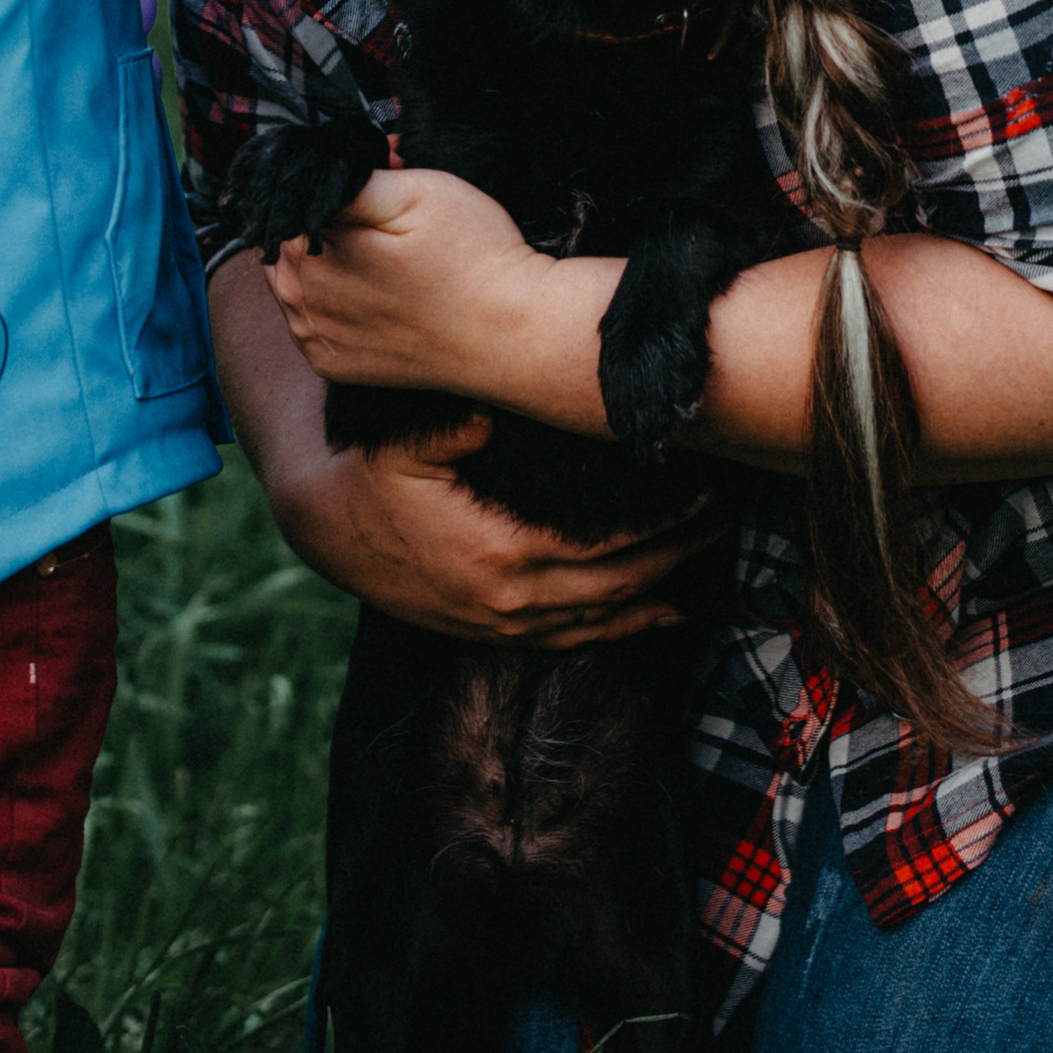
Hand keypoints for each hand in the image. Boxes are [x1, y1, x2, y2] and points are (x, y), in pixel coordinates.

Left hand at [263, 166, 561, 395]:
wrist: (512, 337)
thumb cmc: (474, 258)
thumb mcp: (417, 191)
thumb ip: (349, 179)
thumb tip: (313, 168)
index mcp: (311, 247)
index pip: (294, 194)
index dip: (340, 183)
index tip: (383, 185)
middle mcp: (299, 295)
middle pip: (290, 237)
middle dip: (331, 221)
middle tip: (394, 224)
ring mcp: (313, 336)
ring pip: (294, 278)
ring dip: (327, 262)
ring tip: (390, 262)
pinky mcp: (332, 365)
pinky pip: (310, 321)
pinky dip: (331, 303)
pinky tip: (377, 297)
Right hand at [277, 408, 717, 649]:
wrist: (329, 531)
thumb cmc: (373, 476)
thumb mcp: (402, 443)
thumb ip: (449, 426)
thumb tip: (489, 411)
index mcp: (499, 549)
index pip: (605, 543)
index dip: (661, 522)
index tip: (702, 489)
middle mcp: (510, 598)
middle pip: (620, 583)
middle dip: (678, 552)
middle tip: (724, 516)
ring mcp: (503, 623)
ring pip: (605, 618)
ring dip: (662, 590)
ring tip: (709, 554)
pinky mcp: (494, 633)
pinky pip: (575, 641)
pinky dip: (625, 629)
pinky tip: (664, 611)